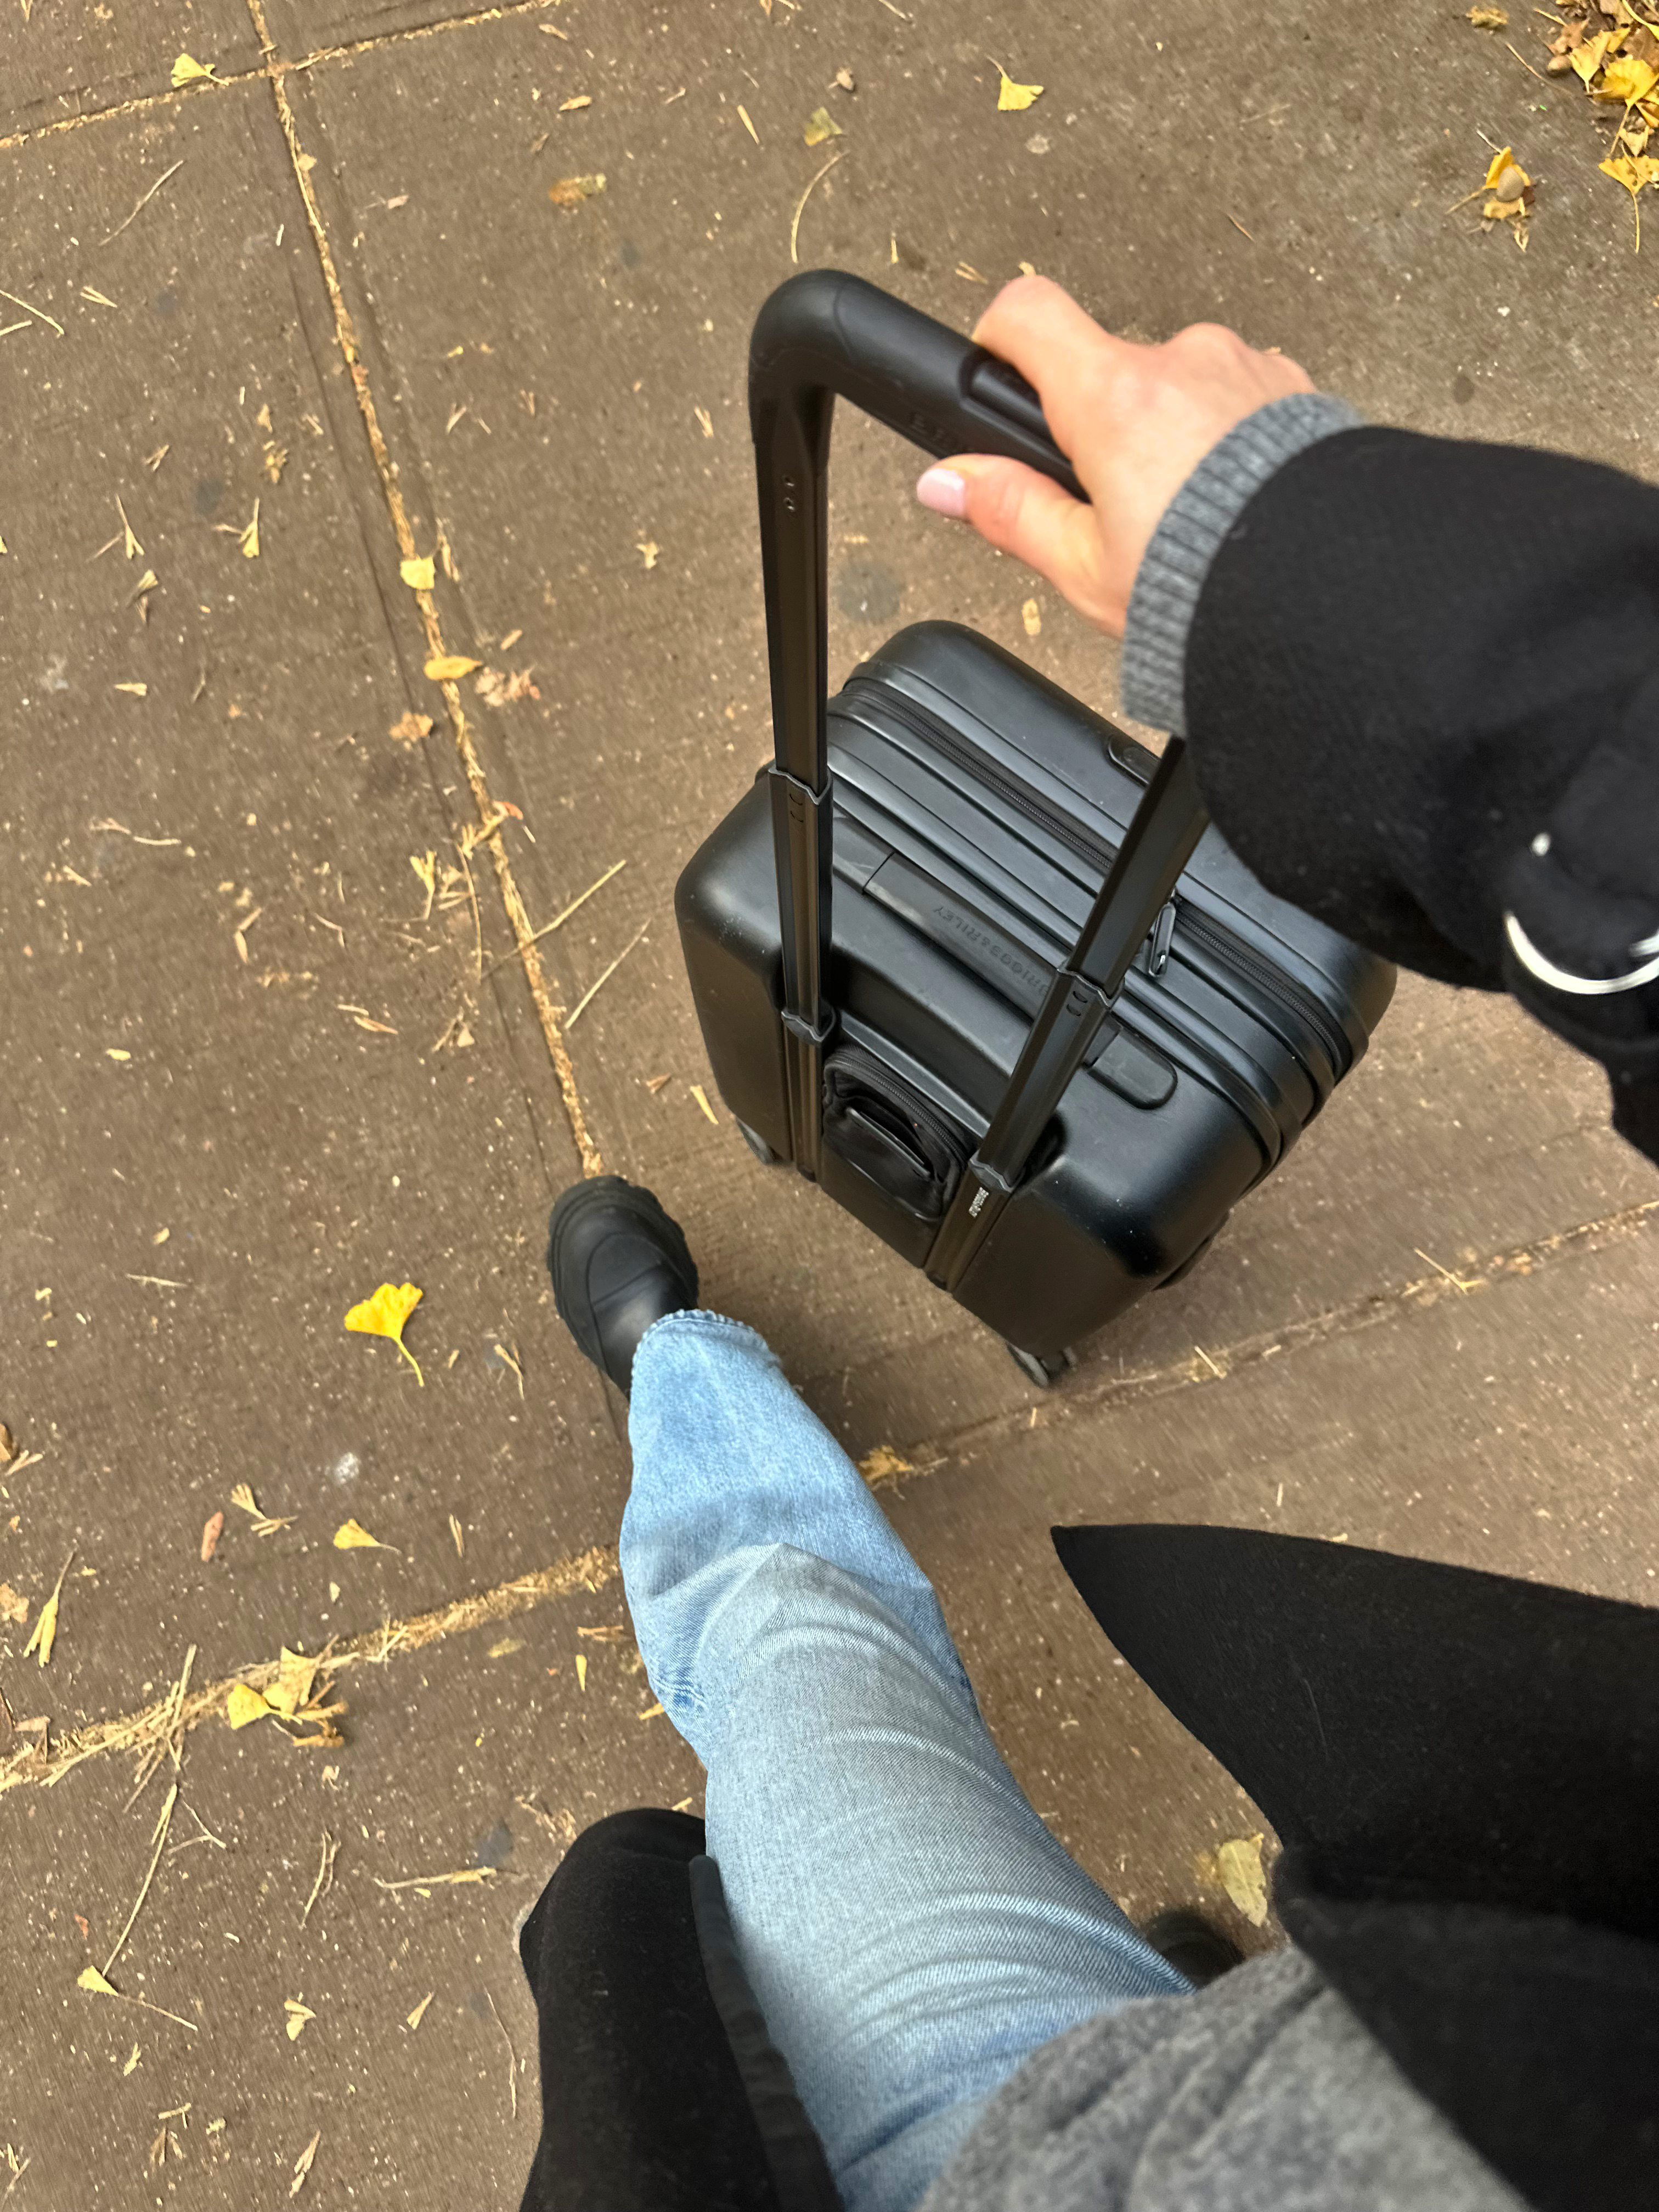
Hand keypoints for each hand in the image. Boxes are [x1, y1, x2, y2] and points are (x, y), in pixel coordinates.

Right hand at [916, 276, 1313, 637]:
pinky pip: (1236, 398)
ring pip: (1178, 386)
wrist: (1330, 594)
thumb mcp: (1086, 570)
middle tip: (1119, 510)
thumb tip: (945, 482)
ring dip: (1172, 435)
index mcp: (1115, 400)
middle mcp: (1180, 362)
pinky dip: (1226, 439)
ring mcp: (1242, 367)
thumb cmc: (1210, 589)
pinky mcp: (1290, 386)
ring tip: (1189, 516)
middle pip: (1109, 368)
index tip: (1002, 377)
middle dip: (1104, 428)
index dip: (1001, 339)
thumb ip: (1012, 514)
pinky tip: (1237, 502)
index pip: (1029, 314)